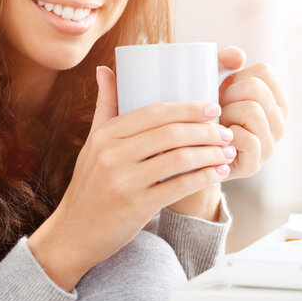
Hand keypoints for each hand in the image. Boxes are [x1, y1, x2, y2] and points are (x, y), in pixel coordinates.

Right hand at [28, 66, 233, 290]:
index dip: (188, 108)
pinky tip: (218, 172)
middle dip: (205, 130)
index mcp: (106, 134)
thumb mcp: (93, 141)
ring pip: (179, 158)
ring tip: (227, 151)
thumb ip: (105, 105)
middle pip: (171, 133)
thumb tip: (104, 69)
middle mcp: (113, 154)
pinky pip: (179, 186)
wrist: (74, 231)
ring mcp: (125, 181)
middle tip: (225, 131)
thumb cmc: (89, 182)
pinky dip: (204, 177)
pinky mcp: (137, 206)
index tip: (213, 108)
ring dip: (210, 153)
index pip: (154, 112)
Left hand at [218, 45, 287, 179]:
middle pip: (256, 89)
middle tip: (218, 109)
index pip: (264, 71)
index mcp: (276, 100)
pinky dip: (227, 136)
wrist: (189, 149)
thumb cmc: (206, 112)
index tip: (226, 90)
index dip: (238, 76)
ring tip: (218, 123)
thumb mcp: (213, 82)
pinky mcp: (254, 165)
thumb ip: (223, 61)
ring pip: (252, 110)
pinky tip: (219, 139)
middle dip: (229, 95)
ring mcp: (270, 146)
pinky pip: (246, 139)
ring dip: (226, 114)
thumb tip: (238, 57)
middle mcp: (280, 123)